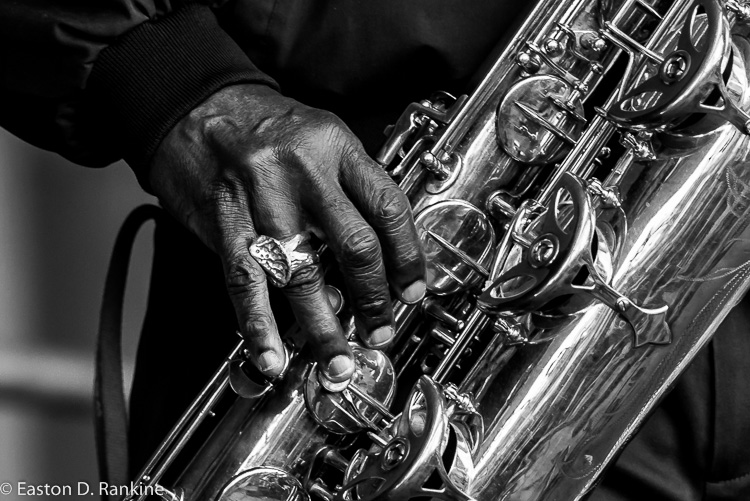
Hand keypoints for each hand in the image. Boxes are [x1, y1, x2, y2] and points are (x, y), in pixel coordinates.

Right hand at [149, 84, 425, 385]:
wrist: (196, 106)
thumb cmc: (265, 125)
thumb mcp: (323, 135)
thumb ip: (351, 186)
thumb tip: (377, 254)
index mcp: (337, 147)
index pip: (388, 208)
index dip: (408, 257)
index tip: (413, 291)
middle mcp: (304, 174)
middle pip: (354, 247)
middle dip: (374, 300)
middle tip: (380, 331)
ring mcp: (262, 201)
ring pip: (302, 275)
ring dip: (323, 328)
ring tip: (337, 361)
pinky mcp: (226, 223)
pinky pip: (245, 282)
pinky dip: (259, 326)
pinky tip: (272, 355)